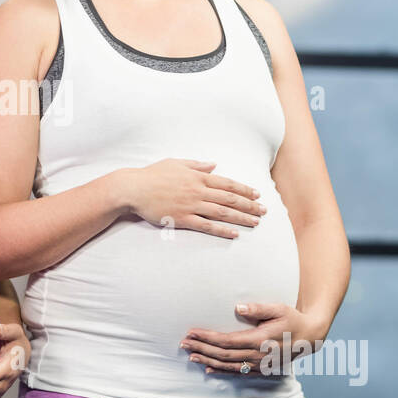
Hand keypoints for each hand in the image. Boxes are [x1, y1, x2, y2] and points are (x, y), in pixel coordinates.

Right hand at [120, 159, 265, 238]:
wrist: (133, 188)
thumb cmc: (152, 174)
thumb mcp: (176, 163)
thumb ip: (197, 165)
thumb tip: (213, 165)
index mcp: (198, 177)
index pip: (227, 183)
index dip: (244, 190)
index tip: (257, 195)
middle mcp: (198, 191)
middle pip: (230, 199)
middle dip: (249, 205)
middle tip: (264, 211)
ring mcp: (191, 205)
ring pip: (222, 213)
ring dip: (241, 218)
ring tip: (255, 223)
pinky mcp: (182, 219)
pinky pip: (206, 226)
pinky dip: (222, 230)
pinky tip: (234, 234)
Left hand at [180, 302, 322, 375]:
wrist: (310, 337)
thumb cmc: (292, 319)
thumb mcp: (279, 309)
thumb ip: (258, 308)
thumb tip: (237, 308)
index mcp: (259, 340)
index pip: (227, 340)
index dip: (207, 337)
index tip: (192, 332)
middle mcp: (257, 355)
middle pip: (223, 354)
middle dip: (202, 348)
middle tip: (183, 343)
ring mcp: (258, 364)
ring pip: (228, 365)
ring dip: (207, 360)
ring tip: (190, 355)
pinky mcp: (260, 369)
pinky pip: (237, 372)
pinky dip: (221, 371)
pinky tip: (208, 369)